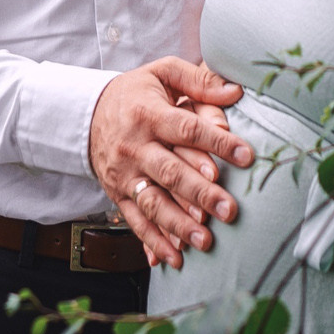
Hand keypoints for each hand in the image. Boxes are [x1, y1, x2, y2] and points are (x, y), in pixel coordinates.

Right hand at [88, 58, 251, 268]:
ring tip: (206, 241)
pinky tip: (173, 259)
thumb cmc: (136, 92)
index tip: (247, 155)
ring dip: (179, 225)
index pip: (187, 129)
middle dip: (201, 194)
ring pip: (153, 202)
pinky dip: (153, 242)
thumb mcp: (162, 73)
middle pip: (171, 172)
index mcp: (148, 113)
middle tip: (230, 210)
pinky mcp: (117, 194)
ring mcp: (124, 173)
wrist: (86, 113)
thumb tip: (237, 91)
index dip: (217, 143)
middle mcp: (135, 146)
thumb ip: (199, 80)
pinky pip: (135, 221)